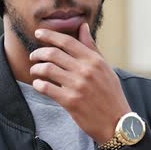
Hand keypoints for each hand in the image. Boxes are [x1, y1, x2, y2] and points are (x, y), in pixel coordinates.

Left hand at [29, 23, 131, 143]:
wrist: (117, 123)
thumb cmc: (111, 94)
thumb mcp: (105, 68)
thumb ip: (91, 47)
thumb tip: (83, 26)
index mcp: (94, 60)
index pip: (67, 41)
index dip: (49, 35)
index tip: (38, 33)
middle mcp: (85, 70)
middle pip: (53, 53)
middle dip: (38, 52)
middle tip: (33, 56)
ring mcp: (77, 86)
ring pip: (47, 69)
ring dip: (36, 68)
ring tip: (34, 70)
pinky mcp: (70, 101)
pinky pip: (46, 88)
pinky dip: (38, 84)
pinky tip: (38, 84)